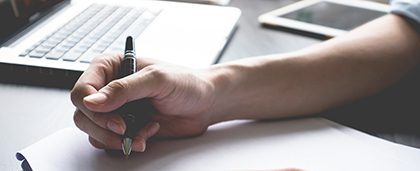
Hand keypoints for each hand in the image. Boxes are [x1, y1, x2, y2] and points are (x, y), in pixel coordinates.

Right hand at [71, 53, 216, 151]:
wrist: (204, 103)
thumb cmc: (186, 83)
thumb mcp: (157, 80)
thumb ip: (124, 89)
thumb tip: (92, 101)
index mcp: (111, 68)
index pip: (82, 90)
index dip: (93, 108)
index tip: (115, 119)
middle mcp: (109, 89)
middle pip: (83, 115)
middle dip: (103, 128)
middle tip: (125, 130)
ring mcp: (117, 110)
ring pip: (94, 132)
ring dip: (116, 139)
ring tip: (141, 134)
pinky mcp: (126, 127)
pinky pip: (112, 142)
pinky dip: (128, 143)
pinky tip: (148, 132)